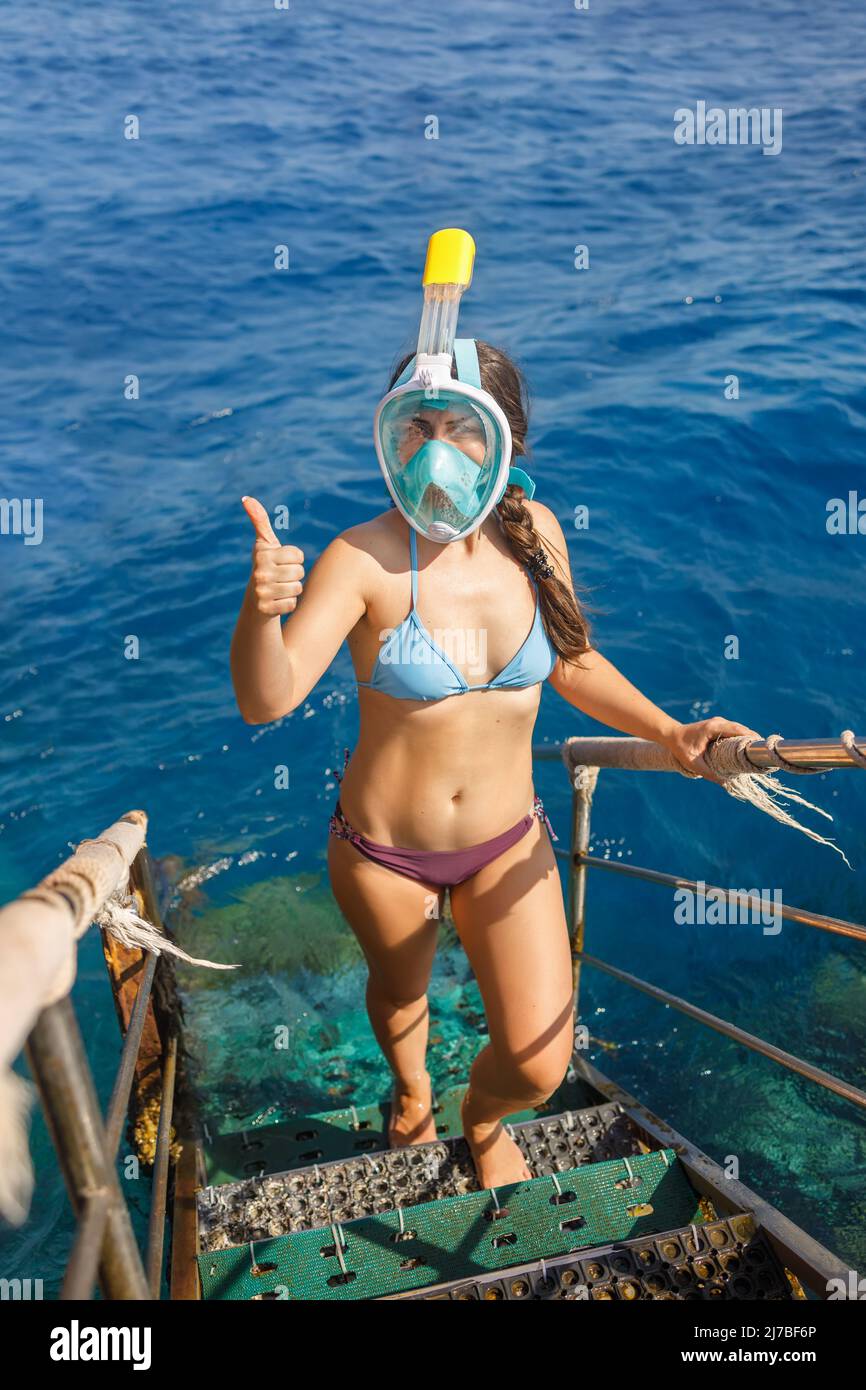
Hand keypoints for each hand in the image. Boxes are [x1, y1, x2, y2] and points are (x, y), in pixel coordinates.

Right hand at [242, 496, 304, 616]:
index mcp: (262, 554)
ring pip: (298, 588)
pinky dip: (289, 604)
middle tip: (281, 578)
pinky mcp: (266, 609)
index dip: (294, 559)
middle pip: (300, 571)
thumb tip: (246, 498)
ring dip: (293, 590)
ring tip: (280, 589)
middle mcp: (259, 572)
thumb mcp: (264, 545)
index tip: (281, 563)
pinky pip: (293, 604)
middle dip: (295, 575)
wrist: (256, 600)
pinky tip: (278, 602)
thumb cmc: (266, 567)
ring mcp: (261, 591)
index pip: (298, 555)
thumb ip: (260, 521)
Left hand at [660, 717, 762, 785]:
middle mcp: (718, 722)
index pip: (738, 730)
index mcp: (714, 728)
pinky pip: (734, 730)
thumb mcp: (693, 763)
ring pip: (739, 729)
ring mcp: (719, 722)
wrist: (670, 735)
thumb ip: (709, 773)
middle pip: (742, 729)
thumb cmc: (680, 748)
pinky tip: (746, 749)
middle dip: (753, 740)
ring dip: (748, 738)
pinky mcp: (719, 725)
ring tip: (758, 752)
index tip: (761, 747)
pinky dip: (741, 738)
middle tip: (764, 753)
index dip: (751, 738)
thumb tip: (726, 784)